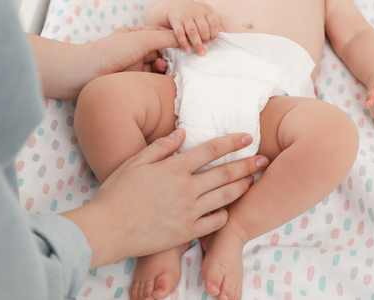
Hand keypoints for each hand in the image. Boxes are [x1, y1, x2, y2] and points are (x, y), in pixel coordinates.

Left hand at [29, 27, 178, 99]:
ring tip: (166, 70)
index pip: (162, 34)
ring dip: (166, 68)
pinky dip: (161, 78)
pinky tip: (164, 80)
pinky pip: (153, 79)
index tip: (189, 44)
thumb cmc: (111, 51)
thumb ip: (163, 38)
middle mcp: (138, 49)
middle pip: (163, 51)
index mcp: (137, 35)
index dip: (176, 39)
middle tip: (183, 61)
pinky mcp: (136, 80)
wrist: (88, 74)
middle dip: (173, 56)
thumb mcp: (141, 39)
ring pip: (159, 66)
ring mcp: (137, 65)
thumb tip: (182, 38)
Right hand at [61, 129, 268, 268]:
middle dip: (248, 165)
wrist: (108, 229)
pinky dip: (225, 214)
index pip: (210, 150)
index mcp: (175, 168)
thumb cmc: (117, 193)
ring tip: (253, 180)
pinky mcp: (187, 232)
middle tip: (264, 159)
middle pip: (225, 173)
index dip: (232, 142)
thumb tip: (183, 131)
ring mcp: (189, 211)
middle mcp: (187, 188)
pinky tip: (229, 209)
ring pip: (225, 197)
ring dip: (242, 187)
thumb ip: (161, 146)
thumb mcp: (135, 161)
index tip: (248, 137)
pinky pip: (214, 222)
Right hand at [168, 1, 222, 55]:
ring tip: (200, 52)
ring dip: (197, 44)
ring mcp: (185, 16)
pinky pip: (180, 33)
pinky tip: (187, 49)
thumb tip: (223, 33)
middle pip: (203, 29)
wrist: (178, 6)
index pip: (214, 23)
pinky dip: (184, 43)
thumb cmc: (195, 13)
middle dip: (206, 39)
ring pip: (192, 31)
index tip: (212, 39)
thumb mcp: (207, 14)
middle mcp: (196, 12)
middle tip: (206, 44)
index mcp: (206, 10)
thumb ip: (214, 23)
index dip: (214, 34)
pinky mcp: (176, 21)